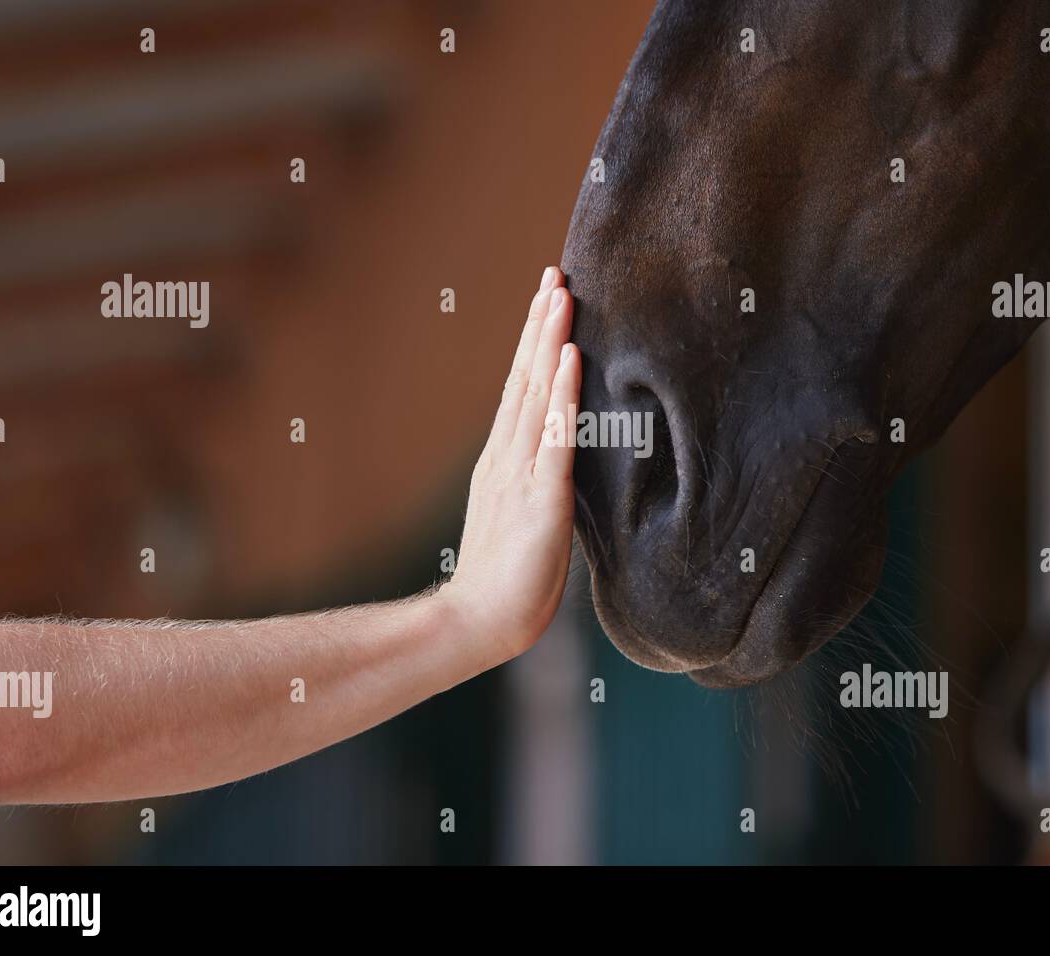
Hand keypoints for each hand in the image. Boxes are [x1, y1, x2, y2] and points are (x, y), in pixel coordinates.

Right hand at [440, 266, 579, 662]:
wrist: (478, 623)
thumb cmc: (506, 583)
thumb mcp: (522, 521)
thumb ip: (534, 487)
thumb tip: (558, 468)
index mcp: (503, 462)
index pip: (523, 391)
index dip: (535, 345)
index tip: (548, 301)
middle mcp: (507, 457)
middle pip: (526, 378)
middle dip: (541, 325)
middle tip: (555, 275)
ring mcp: (520, 473)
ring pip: (538, 394)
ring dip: (550, 341)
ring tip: (562, 294)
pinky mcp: (542, 497)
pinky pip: (555, 436)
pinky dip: (565, 394)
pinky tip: (572, 357)